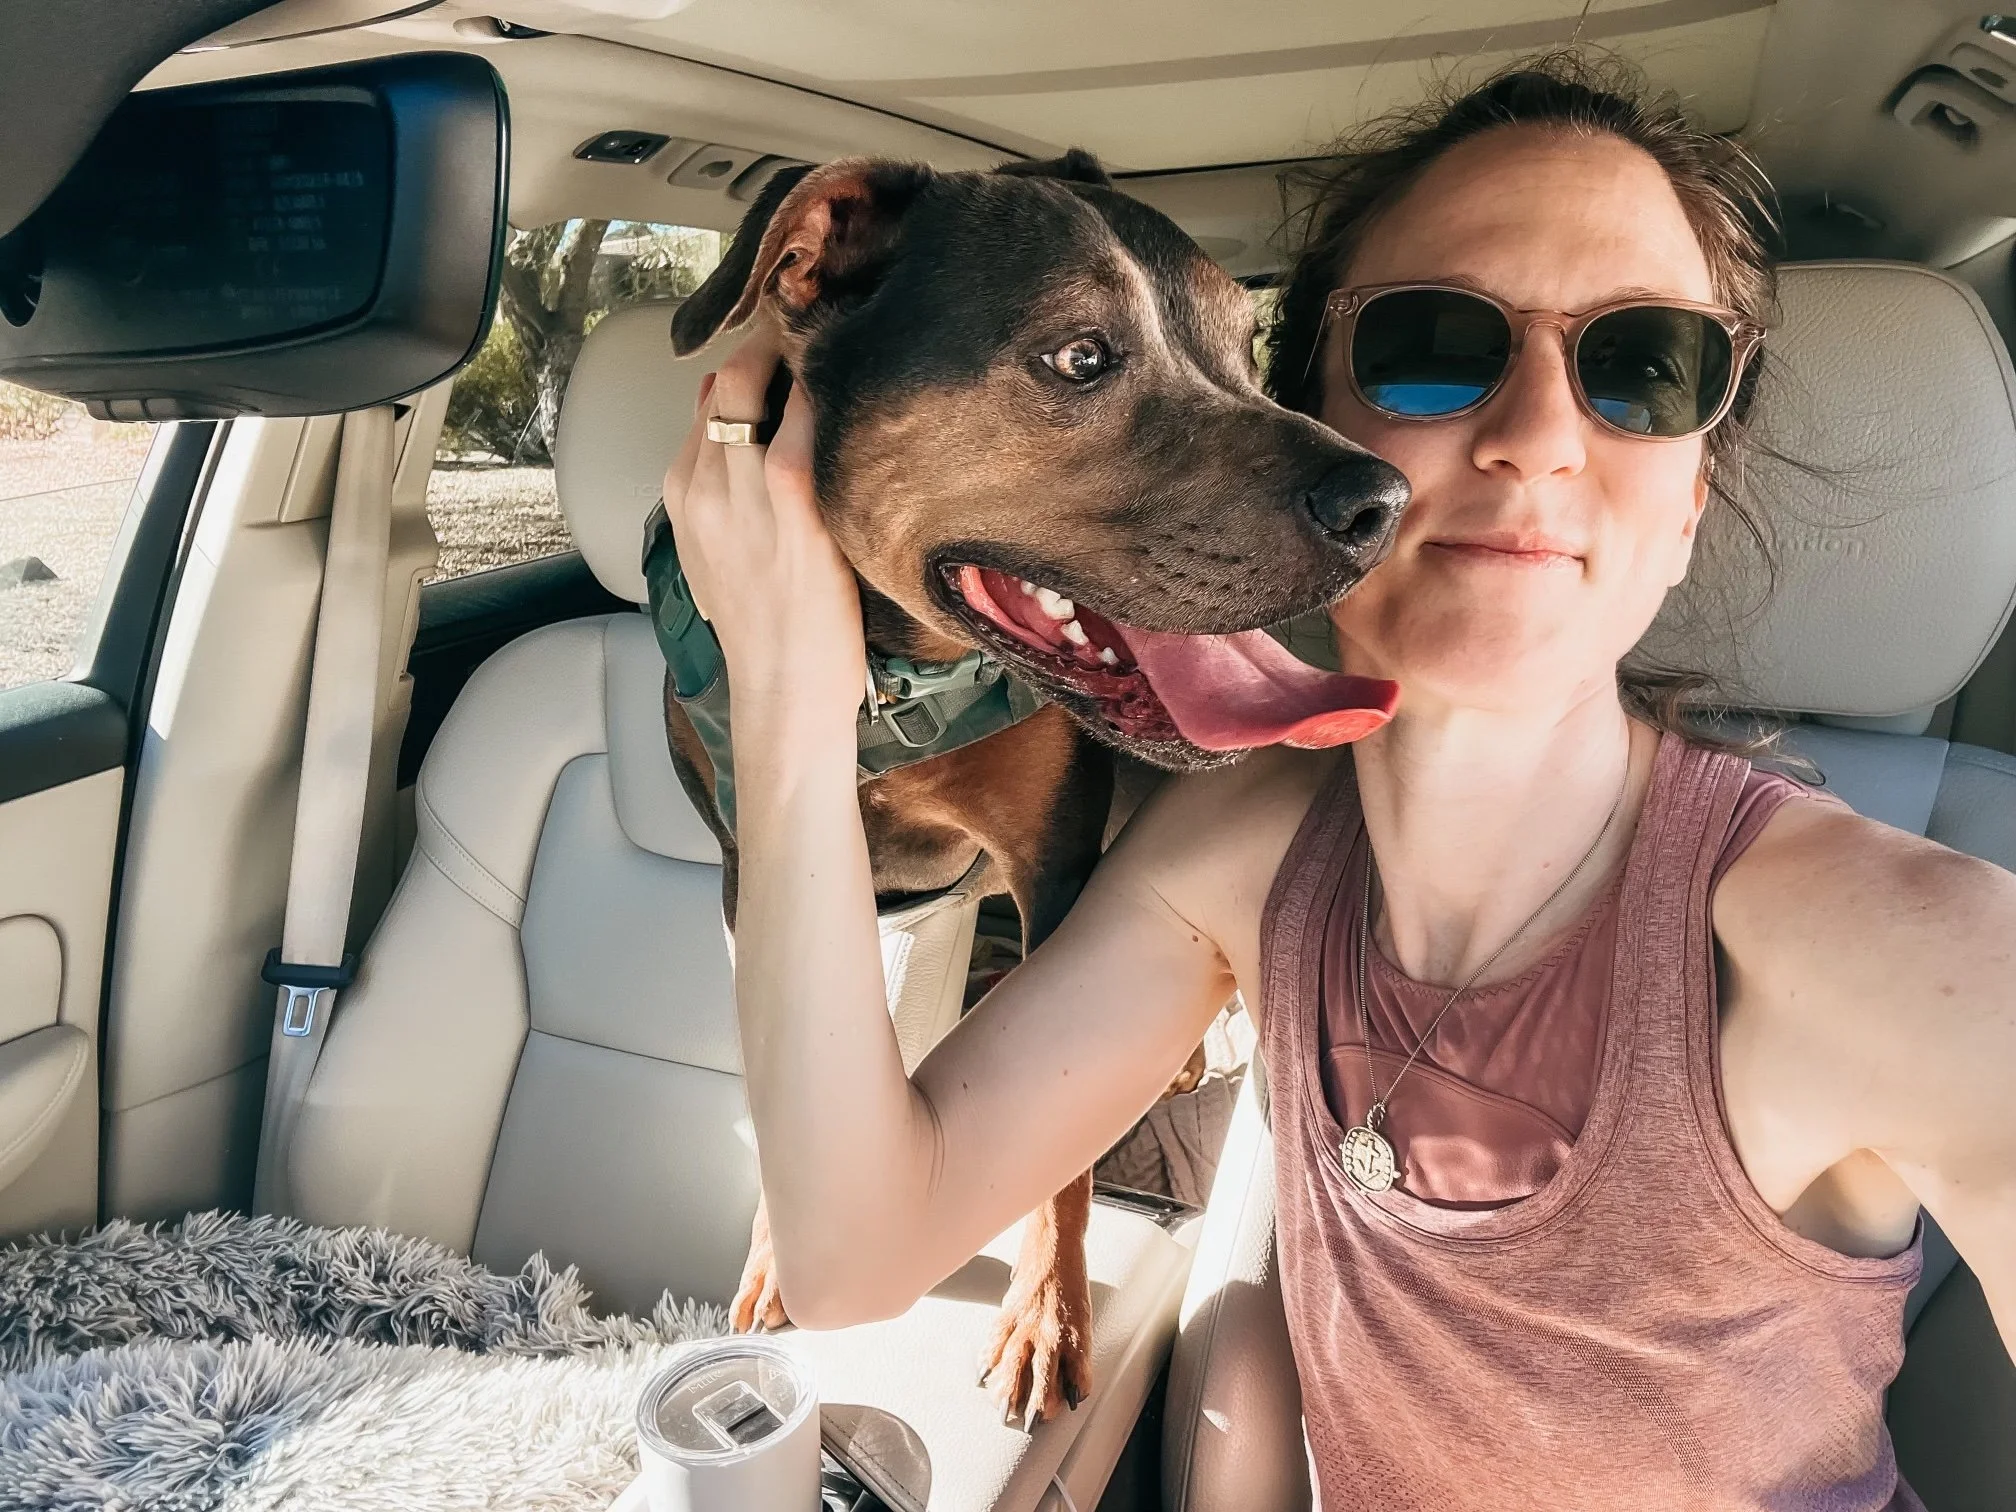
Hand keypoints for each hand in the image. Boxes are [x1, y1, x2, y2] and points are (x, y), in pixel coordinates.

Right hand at [663, 327, 864, 737]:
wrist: (783, 693)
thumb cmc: (770, 627)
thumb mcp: (720, 550)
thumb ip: (719, 480)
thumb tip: (717, 405)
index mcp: (682, 493)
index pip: (708, 399)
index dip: (751, 365)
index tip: (793, 349)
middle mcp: (704, 485)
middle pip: (726, 378)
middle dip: (770, 342)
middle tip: (822, 335)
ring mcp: (744, 493)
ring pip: (754, 384)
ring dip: (800, 355)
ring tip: (846, 349)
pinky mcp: (793, 506)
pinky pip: (802, 421)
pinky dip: (824, 392)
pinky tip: (860, 385)